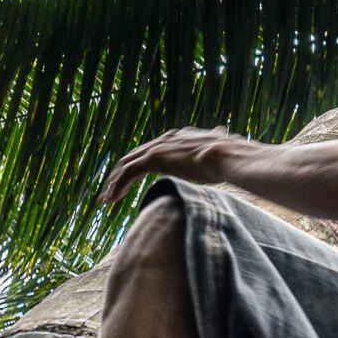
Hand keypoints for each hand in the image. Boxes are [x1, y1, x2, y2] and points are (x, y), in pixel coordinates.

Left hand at [100, 127, 249, 203]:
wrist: (228, 156)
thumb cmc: (230, 159)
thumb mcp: (221, 152)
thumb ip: (218, 147)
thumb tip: (227, 138)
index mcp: (179, 138)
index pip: (153, 151)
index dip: (141, 166)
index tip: (134, 180)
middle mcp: (166, 140)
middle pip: (136, 157)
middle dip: (122, 175)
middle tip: (113, 192)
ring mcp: (159, 148)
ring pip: (128, 165)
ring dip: (116, 182)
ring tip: (107, 199)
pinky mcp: (154, 158)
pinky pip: (129, 173)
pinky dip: (118, 185)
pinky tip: (112, 199)